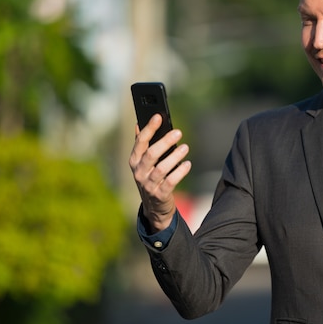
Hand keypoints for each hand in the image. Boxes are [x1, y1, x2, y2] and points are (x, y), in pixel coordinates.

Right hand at [129, 114, 191, 231]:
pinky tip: (188, 164)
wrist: (154, 207)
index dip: (149, 128)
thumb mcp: (143, 162)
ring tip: (185, 147)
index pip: (140, 142)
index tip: (158, 116)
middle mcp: (139, 172)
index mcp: (134, 160)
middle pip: (151, 154)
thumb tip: (138, 123)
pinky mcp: (160, 195)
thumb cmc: (150, 177)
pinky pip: (170, 182)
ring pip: (161, 168)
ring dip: (174, 157)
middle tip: (178, 132)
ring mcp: (148, 185)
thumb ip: (142, 144)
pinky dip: (179, 172)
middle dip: (164, 142)